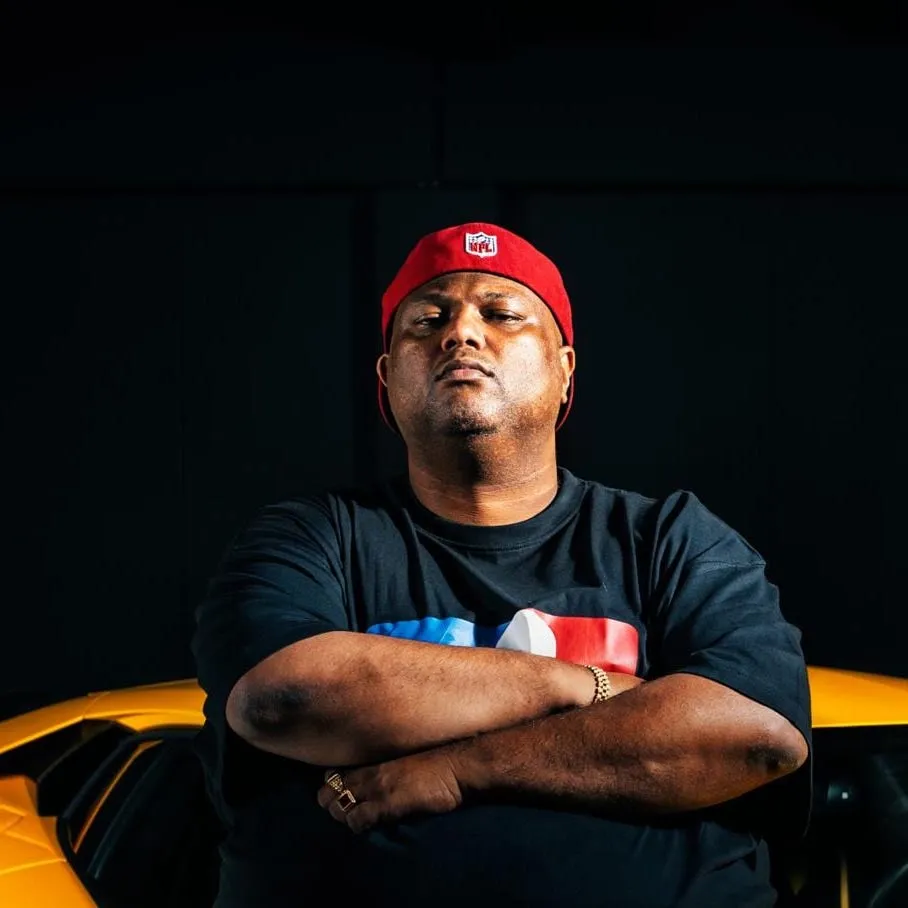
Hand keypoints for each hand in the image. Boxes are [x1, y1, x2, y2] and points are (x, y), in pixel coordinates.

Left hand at [317, 750, 463, 833]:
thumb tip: (379, 788)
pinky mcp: (386, 804)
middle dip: (331, 804)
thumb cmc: (439, 765)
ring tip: (356, 822)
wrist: (458, 767)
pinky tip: (368, 828)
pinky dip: (357, 826)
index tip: (340, 797)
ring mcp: (376, 787)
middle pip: (329, 791)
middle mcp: (370, 772)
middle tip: (344, 814)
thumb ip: (388, 773)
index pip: (334, 774)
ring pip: (338, 806)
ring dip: (343, 817)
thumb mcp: (407, 764)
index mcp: (375, 761)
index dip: (332, 788)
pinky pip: (357, 820)